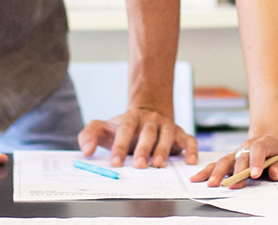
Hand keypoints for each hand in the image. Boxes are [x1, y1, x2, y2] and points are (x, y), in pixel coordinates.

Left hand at [79, 107, 197, 167]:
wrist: (148, 113)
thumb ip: (89, 136)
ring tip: (159, 165)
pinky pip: (189, 140)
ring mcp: (167, 126)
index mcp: (131, 118)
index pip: (124, 130)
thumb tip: (86, 152)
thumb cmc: (123, 128)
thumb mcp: (103, 128)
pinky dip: (191, 149)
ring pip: (167, 135)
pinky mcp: (180, 134)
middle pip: (147, 133)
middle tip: (138, 165)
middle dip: (143, 149)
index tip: (115, 163)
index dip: (119, 146)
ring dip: (163, 150)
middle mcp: (151, 120)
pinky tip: (189, 161)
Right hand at [190, 134, 277, 187]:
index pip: (259, 149)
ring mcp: (238, 153)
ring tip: (210, 184)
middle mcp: (249, 147)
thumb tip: (273, 173)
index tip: (254, 175)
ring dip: (217, 172)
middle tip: (230, 185)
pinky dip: (207, 171)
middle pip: (240, 156)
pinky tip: (197, 178)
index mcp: (266, 144)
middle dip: (235, 171)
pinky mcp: (231, 160)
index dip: (256, 161)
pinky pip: (218, 164)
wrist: (274, 138)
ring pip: (226, 160)